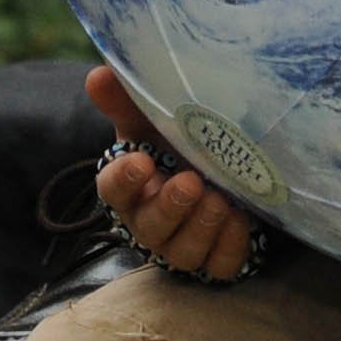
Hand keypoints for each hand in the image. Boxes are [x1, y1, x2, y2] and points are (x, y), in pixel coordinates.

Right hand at [85, 66, 265, 282]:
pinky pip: (220, 266)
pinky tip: (241, 217)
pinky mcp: (215, 260)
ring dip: (202, 227)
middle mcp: (150, 222)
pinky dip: (230, 245)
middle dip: (170, 207)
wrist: (218, 167)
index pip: (113, 190)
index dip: (124, 179)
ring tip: (220, 199)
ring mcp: (182, 246)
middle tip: (191, 182)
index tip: (142, 160)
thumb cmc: (174, 142)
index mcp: (129, 187)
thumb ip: (125, 99)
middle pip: (150, 227)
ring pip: (185, 253)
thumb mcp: (150, 117)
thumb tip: (99, 74)